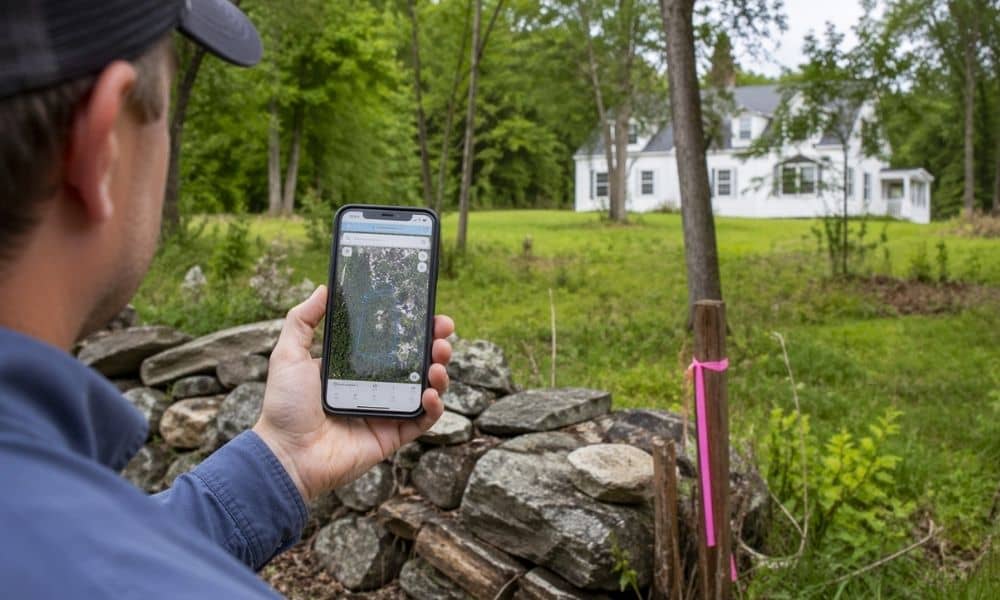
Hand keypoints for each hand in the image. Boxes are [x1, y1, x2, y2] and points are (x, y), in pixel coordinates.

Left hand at [252, 285, 452, 502]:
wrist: (286, 454)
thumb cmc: (284, 406)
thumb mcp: (288, 354)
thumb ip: (302, 320)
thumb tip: (324, 288)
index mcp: (355, 366)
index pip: (391, 340)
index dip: (411, 325)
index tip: (425, 309)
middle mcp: (375, 386)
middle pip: (416, 361)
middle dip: (435, 343)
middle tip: (443, 331)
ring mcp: (387, 411)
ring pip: (426, 387)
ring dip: (440, 371)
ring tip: (439, 359)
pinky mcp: (393, 435)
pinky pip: (423, 421)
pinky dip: (435, 407)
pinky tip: (430, 392)